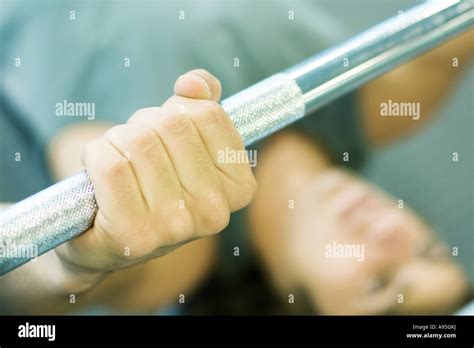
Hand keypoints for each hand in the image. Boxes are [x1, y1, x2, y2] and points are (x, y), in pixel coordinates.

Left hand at [55, 69, 256, 283]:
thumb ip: (200, 104)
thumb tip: (193, 83)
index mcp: (239, 188)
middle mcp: (215, 211)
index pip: (208, 114)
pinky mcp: (135, 234)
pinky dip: (95, 156)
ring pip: (138, 142)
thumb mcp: (185, 143)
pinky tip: (98, 176)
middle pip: (171, 125)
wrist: (105, 237)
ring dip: (116, 140)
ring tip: (118, 164)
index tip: (165, 133)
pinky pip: (110, 164)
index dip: (176, 110)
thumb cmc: (150, 184)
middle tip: (135, 150)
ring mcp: (177, 226)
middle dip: (142, 124)